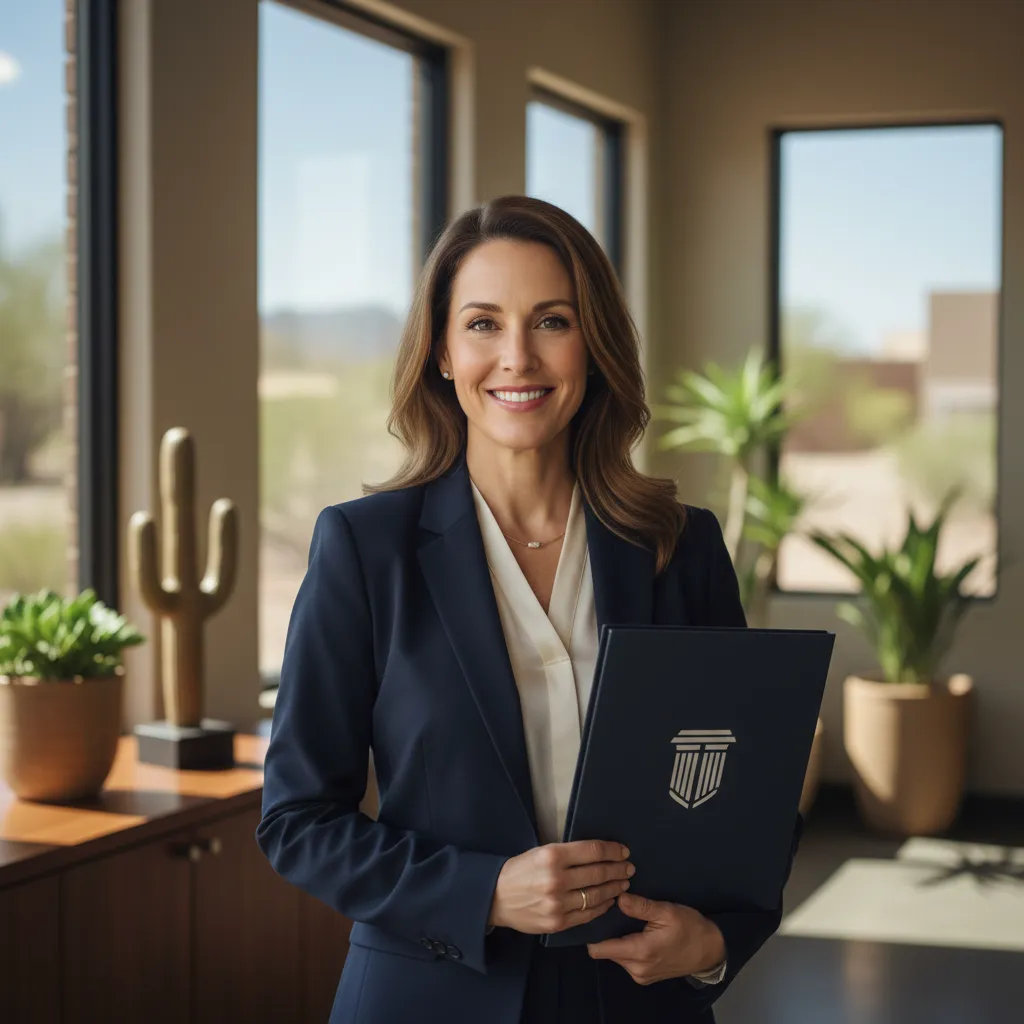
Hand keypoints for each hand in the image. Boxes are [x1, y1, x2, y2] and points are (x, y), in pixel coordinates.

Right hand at [488, 840, 634, 934]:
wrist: (496, 897)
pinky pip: (587, 915)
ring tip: (623, 883)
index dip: (613, 851)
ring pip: (596, 895)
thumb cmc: (520, 870)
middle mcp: (556, 879)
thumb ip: (567, 854)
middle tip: (629, 868)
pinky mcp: (558, 923)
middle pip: (598, 873)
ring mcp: (558, 903)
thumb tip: (598, 854)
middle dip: (618, 870)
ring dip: (614, 888)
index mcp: (552, 855)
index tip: (624, 852)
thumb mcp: (541, 852)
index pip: (593, 852)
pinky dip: (602, 906)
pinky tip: (609, 900)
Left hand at [587, 893, 725, 984]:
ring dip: (616, 939)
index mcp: (640, 953)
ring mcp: (640, 975)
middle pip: (605, 951)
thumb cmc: (690, 928)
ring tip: (621, 918)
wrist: (710, 951)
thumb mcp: (667, 911)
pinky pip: (626, 960)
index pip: (599, 949)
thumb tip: (617, 898)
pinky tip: (633, 930)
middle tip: (608, 909)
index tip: (593, 913)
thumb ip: (641, 906)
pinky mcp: (645, 976)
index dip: (593, 931)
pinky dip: (625, 946)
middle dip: (605, 932)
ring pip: (615, 955)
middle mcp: (636, 969)